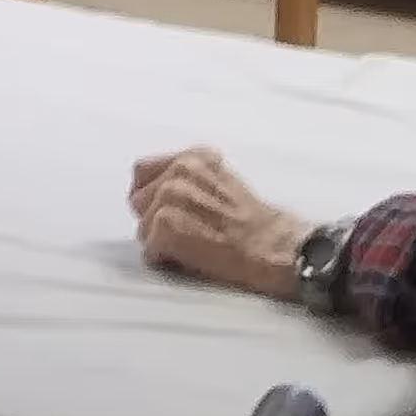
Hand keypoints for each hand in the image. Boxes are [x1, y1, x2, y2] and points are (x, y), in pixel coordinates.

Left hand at [130, 148, 312, 301]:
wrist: (277, 249)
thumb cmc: (254, 225)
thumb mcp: (223, 183)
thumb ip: (190, 180)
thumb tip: (157, 191)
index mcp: (194, 158)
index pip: (143, 170)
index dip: (152, 194)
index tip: (167, 209)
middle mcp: (180, 169)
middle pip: (138, 199)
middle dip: (154, 218)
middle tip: (187, 232)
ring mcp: (171, 195)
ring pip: (143, 226)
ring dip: (161, 240)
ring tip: (194, 245)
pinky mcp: (166, 223)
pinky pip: (150, 247)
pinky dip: (166, 258)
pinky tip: (193, 257)